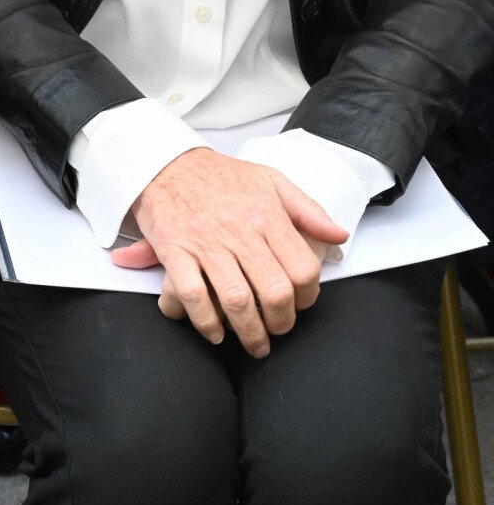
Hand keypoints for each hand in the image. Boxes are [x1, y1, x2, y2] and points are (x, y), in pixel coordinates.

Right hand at [111, 148, 348, 357]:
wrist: (165, 162)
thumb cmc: (219, 176)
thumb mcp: (270, 180)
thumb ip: (308, 209)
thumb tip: (339, 235)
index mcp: (266, 213)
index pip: (302, 268)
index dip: (309, 296)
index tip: (301, 303)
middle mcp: (238, 229)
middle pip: (274, 291)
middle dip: (281, 322)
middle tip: (278, 329)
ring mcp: (204, 241)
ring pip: (237, 301)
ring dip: (249, 332)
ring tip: (254, 342)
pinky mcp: (174, 250)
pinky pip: (193, 296)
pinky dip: (206, 322)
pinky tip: (215, 331)